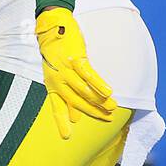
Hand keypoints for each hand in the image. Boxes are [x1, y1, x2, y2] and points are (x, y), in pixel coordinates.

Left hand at [35, 7, 116, 138]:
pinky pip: (88, 74)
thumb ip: (66, 97)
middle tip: (108, 118)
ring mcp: (65, 69)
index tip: (66, 137)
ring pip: (83, 89)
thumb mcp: (57, 76)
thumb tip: (75, 118)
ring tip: (113, 107)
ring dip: (99, 100)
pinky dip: (98, 84)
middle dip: (92, 111)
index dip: (61, 122)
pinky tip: (109, 92)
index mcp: (52, 85)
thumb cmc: (56, 55)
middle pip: (75, 100)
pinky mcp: (74, 58)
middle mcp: (57, 79)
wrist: (52, 29)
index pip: (56, 107)